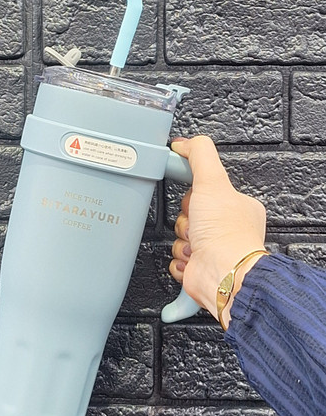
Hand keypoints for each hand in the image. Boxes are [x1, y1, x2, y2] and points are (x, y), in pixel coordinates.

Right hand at [169, 136, 266, 325]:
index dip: (193, 193)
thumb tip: (184, 142)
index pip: (204, 190)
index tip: (191, 195)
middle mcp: (228, 229)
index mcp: (238, 207)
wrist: (222, 273)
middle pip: (188, 213)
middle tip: (196, 223)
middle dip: (186, 219)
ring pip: (180, 236)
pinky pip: (177, 258)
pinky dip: (179, 259)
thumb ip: (200, 153)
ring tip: (195, 245)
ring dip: (181, 240)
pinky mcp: (200, 268)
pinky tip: (192, 259)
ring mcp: (214, 250)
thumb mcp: (212, 179)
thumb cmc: (226, 233)